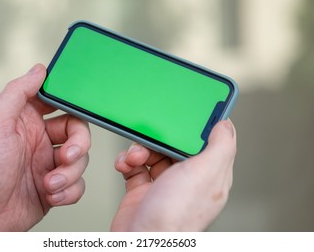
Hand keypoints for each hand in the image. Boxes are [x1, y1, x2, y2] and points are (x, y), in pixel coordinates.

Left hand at [0, 64, 90, 230]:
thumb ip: (18, 93)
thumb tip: (39, 70)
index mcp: (30, 122)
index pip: (62, 107)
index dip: (73, 109)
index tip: (76, 114)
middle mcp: (42, 142)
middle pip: (78, 134)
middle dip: (78, 146)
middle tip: (66, 156)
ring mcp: (49, 165)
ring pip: (81, 161)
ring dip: (69, 174)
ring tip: (49, 183)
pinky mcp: (56, 188)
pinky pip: (78, 185)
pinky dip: (69, 191)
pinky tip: (51, 195)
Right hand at [111, 120, 235, 230]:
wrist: (139, 242)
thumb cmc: (173, 217)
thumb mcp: (204, 174)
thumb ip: (220, 147)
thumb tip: (224, 123)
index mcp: (209, 174)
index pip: (210, 141)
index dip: (199, 125)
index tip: (189, 110)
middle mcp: (187, 179)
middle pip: (176, 143)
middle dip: (160, 137)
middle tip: (152, 138)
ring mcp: (164, 184)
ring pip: (153, 152)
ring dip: (139, 149)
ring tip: (134, 158)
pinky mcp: (142, 189)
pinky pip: (135, 165)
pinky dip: (127, 161)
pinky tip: (125, 165)